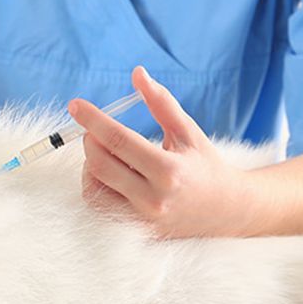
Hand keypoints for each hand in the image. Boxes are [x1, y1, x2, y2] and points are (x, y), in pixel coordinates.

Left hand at [72, 66, 254, 238]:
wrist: (227, 210)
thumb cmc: (206, 166)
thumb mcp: (188, 131)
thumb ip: (161, 102)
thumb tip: (137, 73)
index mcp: (169, 170)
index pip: (119, 141)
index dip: (93, 120)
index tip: (75, 105)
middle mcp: (154, 198)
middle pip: (101, 164)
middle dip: (90, 141)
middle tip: (94, 130)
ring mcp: (143, 218)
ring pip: (94, 188)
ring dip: (90, 164)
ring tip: (106, 153)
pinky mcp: (136, 230)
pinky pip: (100, 206)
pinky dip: (96, 185)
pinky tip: (109, 174)